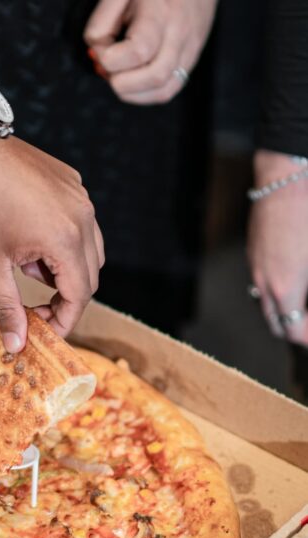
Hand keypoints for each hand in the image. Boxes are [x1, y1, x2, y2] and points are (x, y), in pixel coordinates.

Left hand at [0, 130, 103, 351]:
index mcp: (64, 239)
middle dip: (64, 301)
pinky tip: (27, 244)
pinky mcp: (72, 183)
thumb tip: (16, 345)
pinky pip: (80, 225)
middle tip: (31, 311)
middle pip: (90, 276)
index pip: (79, 296)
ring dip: (63, 273)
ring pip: (88, 251)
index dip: (62, 322)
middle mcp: (82, 216)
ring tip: (24, 270)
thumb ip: (6, 307)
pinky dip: (61, 245)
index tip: (40, 333)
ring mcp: (80, 197)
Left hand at [85, 0, 216, 104]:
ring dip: (132, 92)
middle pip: (155, 76)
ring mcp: (190, 46)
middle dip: (121, 82)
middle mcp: (180, 31)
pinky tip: (132, 81)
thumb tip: (97, 57)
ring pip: (163, 90)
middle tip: (109, 66)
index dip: (110, 60)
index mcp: (161, 11)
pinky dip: (144, 94)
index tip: (100, 49)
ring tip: (119, 74)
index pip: (139, 51)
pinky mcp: (191, 57)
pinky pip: (168, 90)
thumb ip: (101, 26)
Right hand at [248, 151, 307, 346]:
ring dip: (285, 311)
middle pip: (276, 323)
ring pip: (267, 305)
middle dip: (295, 330)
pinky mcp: (254, 254)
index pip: (293, 330)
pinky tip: (294, 279)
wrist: (286, 178)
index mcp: (286, 287)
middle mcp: (265, 283)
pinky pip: (262, 285)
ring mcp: (256, 268)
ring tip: (304, 305)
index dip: (305, 339)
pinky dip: (277, 292)